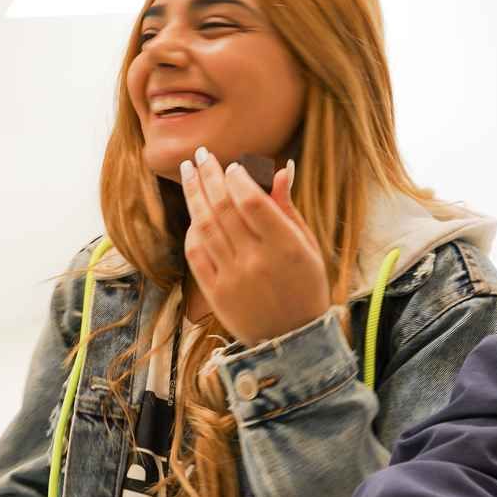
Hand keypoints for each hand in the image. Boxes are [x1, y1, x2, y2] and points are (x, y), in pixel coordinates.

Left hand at [178, 148, 331, 345]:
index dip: (238, 177)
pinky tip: (193, 211)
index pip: (252, 201)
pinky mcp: (216, 292)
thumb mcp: (307, 247)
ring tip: (189, 172)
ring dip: (194, 194)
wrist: (292, 341)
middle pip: (224, 207)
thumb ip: (288, 209)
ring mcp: (232, 277)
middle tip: (201, 155)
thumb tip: (280, 169)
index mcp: (285, 247)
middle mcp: (256, 261)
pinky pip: (196, 253)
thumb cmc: (305, 287)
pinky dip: (192, 229)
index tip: (232, 165)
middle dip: (210, 175)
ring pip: (205, 226)